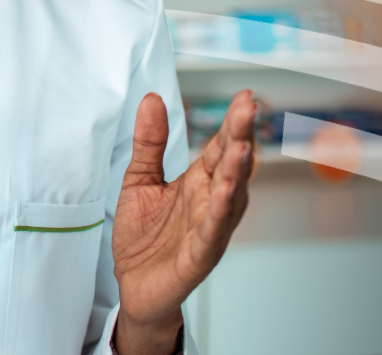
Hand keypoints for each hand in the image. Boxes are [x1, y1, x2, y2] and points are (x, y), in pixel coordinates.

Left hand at [111, 90, 257, 354]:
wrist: (132, 285)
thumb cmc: (143, 236)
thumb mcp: (139, 179)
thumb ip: (149, 142)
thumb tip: (152, 99)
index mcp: (198, 181)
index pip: (219, 146)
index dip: (232, 122)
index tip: (245, 96)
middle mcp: (210, 202)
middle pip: (230, 165)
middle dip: (241, 137)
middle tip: (249, 108)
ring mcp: (209, 228)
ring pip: (230, 197)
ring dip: (236, 172)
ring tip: (242, 147)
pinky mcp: (199, 255)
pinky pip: (212, 232)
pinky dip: (220, 212)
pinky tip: (225, 192)